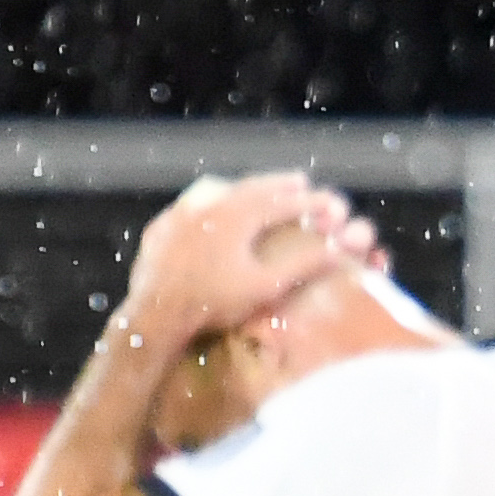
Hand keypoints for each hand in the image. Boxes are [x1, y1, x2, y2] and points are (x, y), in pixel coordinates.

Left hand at [121, 173, 358, 345]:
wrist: (156, 314)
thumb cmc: (214, 303)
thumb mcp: (265, 286)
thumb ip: (302, 265)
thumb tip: (337, 250)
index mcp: (239, 215)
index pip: (283, 202)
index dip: (310, 203)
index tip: (330, 202)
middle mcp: (211, 205)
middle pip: (252, 187)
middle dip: (279, 184)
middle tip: (300, 181)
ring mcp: (183, 213)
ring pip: (221, 192)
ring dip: (246, 190)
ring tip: (260, 192)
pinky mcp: (163, 227)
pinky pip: (192, 206)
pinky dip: (212, 203)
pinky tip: (214, 211)